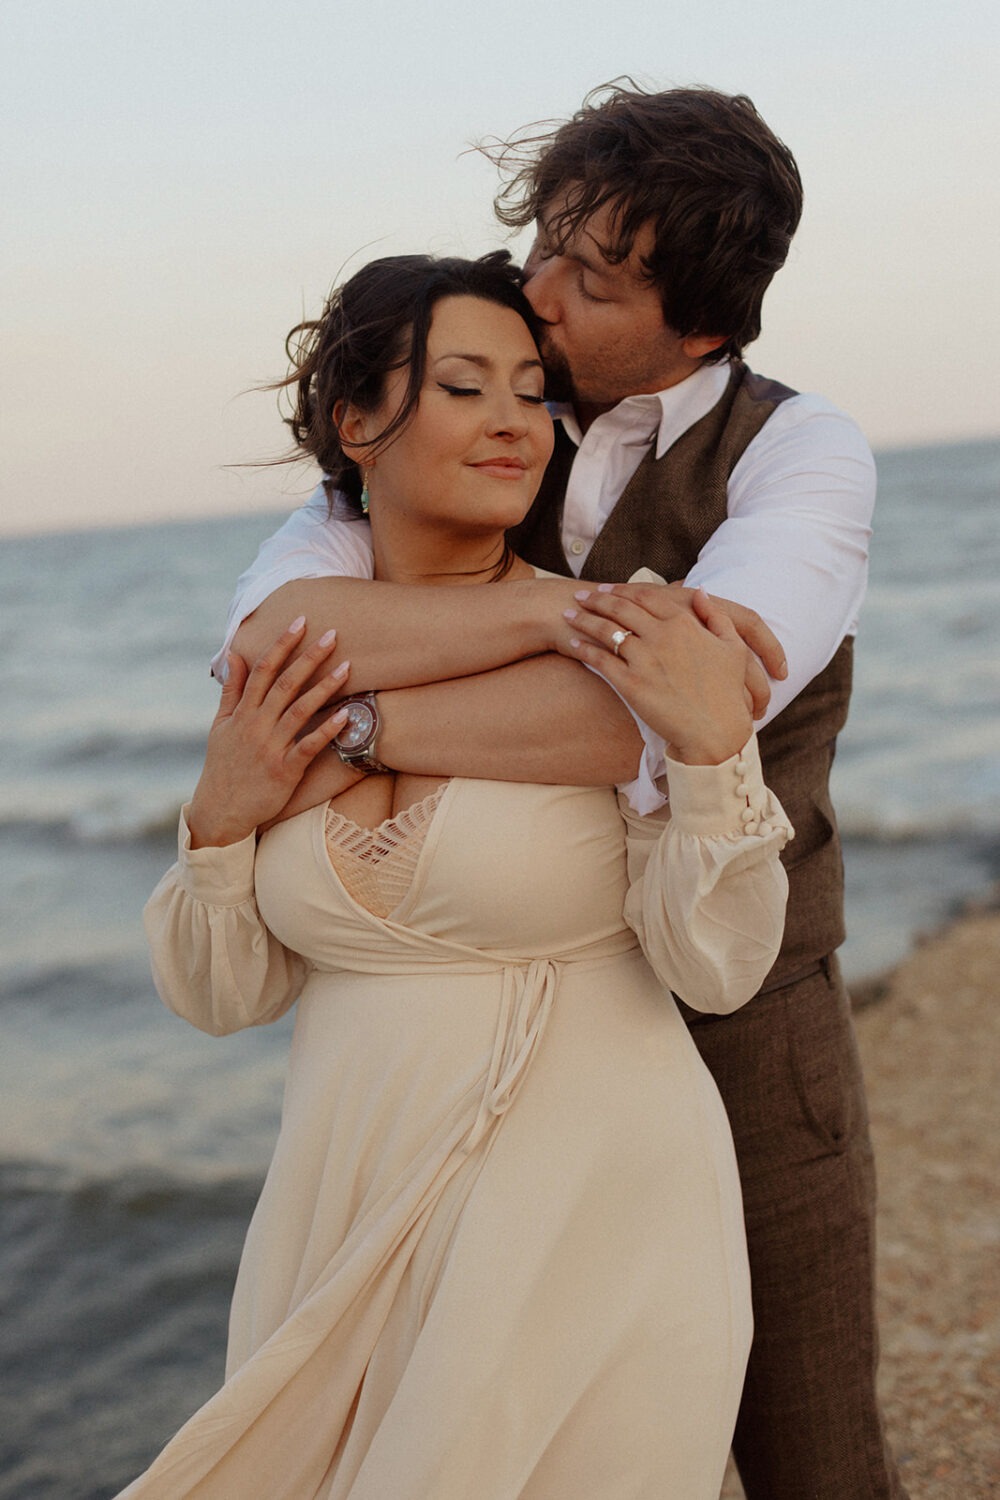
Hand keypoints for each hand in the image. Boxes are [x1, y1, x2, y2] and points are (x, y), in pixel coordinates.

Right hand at [187, 619, 351, 846]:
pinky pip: (308, 746)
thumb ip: (230, 691)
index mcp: (241, 713)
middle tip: (333, 634)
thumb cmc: (223, 766)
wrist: (220, 810)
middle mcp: (256, 725)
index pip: (262, 670)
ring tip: (347, 668)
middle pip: (284, 684)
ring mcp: (271, 748)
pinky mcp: (285, 770)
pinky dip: (327, 730)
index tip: (301, 621)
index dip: (281, 644)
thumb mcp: (219, 726)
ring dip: (324, 688)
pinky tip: (347, 715)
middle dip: (308, 657)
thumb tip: (234, 656)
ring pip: (299, 710)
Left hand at [561, 587, 753, 764]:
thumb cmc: (727, 692)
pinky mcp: (630, 683)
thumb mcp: (732, 647)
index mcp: (684, 623)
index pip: (645, 596)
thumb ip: (715, 616)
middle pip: (620, 609)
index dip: (622, 590)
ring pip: (606, 630)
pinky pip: (600, 660)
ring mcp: (644, 659)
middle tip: (580, 596)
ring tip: (568, 614)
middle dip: (596, 599)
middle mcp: (661, 635)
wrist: (715, 731)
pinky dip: (584, 649)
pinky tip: (572, 643)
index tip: (607, 588)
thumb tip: (698, 592)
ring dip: (584, 619)